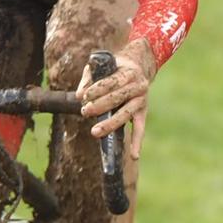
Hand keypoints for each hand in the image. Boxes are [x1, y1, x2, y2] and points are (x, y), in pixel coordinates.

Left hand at [78, 38, 155, 156]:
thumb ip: (90, 78)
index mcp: (129, 72)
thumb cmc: (114, 69)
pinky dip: (137, 142)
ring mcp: (142, 100)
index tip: (84, 96)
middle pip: (118, 98)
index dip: (98, 89)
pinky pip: (140, 128)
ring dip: (110, 123)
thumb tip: (79, 95)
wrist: (137, 69)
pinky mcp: (143, 112)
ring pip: (126, 114)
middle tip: (85, 111)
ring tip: (95, 132)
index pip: (112, 82)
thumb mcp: (103, 67)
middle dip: (100, 105)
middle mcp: (139, 86)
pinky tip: (133, 155)